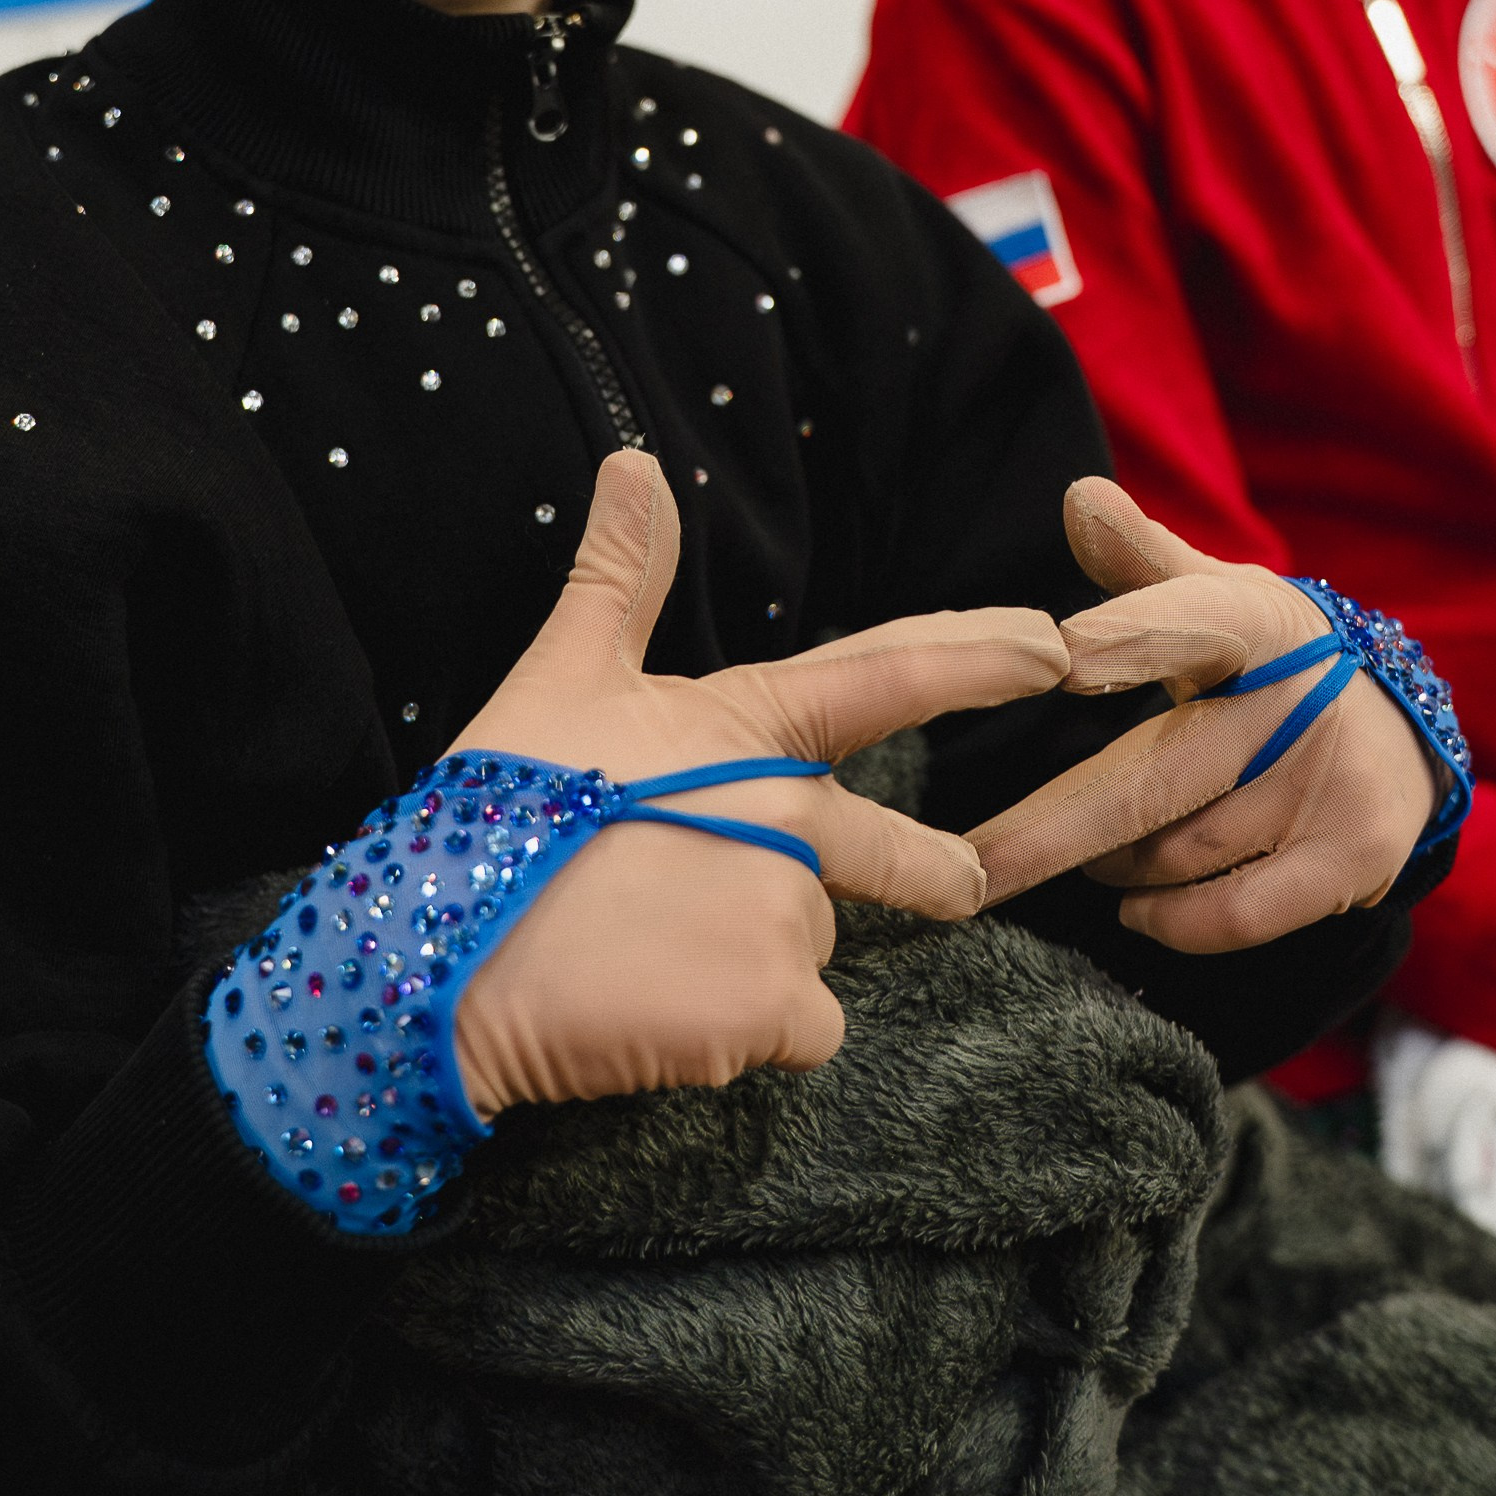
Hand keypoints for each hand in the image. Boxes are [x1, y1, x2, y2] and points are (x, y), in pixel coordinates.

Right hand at [447, 450, 1065, 1116]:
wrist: (442, 957)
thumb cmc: (498, 807)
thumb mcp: (555, 679)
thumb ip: (617, 579)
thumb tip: (633, 462)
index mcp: (745, 727)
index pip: (886, 675)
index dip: (975, 654)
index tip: (1053, 648)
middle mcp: (789, 818)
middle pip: (901, 854)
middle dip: (937, 872)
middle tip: (961, 883)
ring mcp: (787, 917)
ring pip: (810, 949)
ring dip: (755, 957)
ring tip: (649, 951)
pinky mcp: (773, 1011)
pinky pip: (795, 1033)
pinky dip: (742, 1032)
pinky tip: (663, 1014)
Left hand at [965, 478, 1437, 953]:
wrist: (1403, 730)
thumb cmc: (1268, 659)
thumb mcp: (1216, 597)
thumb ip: (1140, 561)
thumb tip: (1078, 495)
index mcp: (1258, 620)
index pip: (1190, 621)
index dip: (1132, 635)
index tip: (1064, 651)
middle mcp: (1300, 701)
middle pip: (1155, 774)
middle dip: (1053, 825)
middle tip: (974, 862)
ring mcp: (1332, 787)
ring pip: (1177, 850)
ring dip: (1110, 862)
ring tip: (1078, 852)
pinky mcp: (1353, 859)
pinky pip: (1234, 912)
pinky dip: (1170, 918)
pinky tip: (1131, 907)